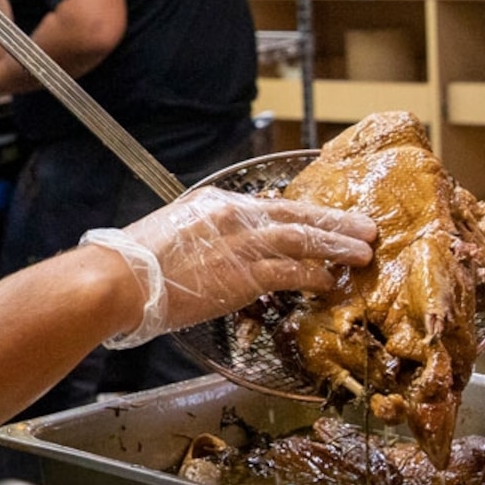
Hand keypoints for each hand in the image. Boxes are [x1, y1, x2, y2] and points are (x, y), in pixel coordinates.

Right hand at [83, 188, 374, 347]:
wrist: (120, 279)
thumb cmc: (133, 265)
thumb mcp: (169, 235)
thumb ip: (198, 239)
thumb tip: (208, 254)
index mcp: (216, 204)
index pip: (269, 206)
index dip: (301, 213)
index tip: (321, 218)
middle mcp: (235, 216)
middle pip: (296, 214)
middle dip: (334, 220)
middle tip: (364, 226)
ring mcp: (243, 243)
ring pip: (304, 239)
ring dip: (337, 244)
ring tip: (364, 250)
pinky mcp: (246, 273)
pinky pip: (294, 272)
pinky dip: (317, 276)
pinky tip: (333, 280)